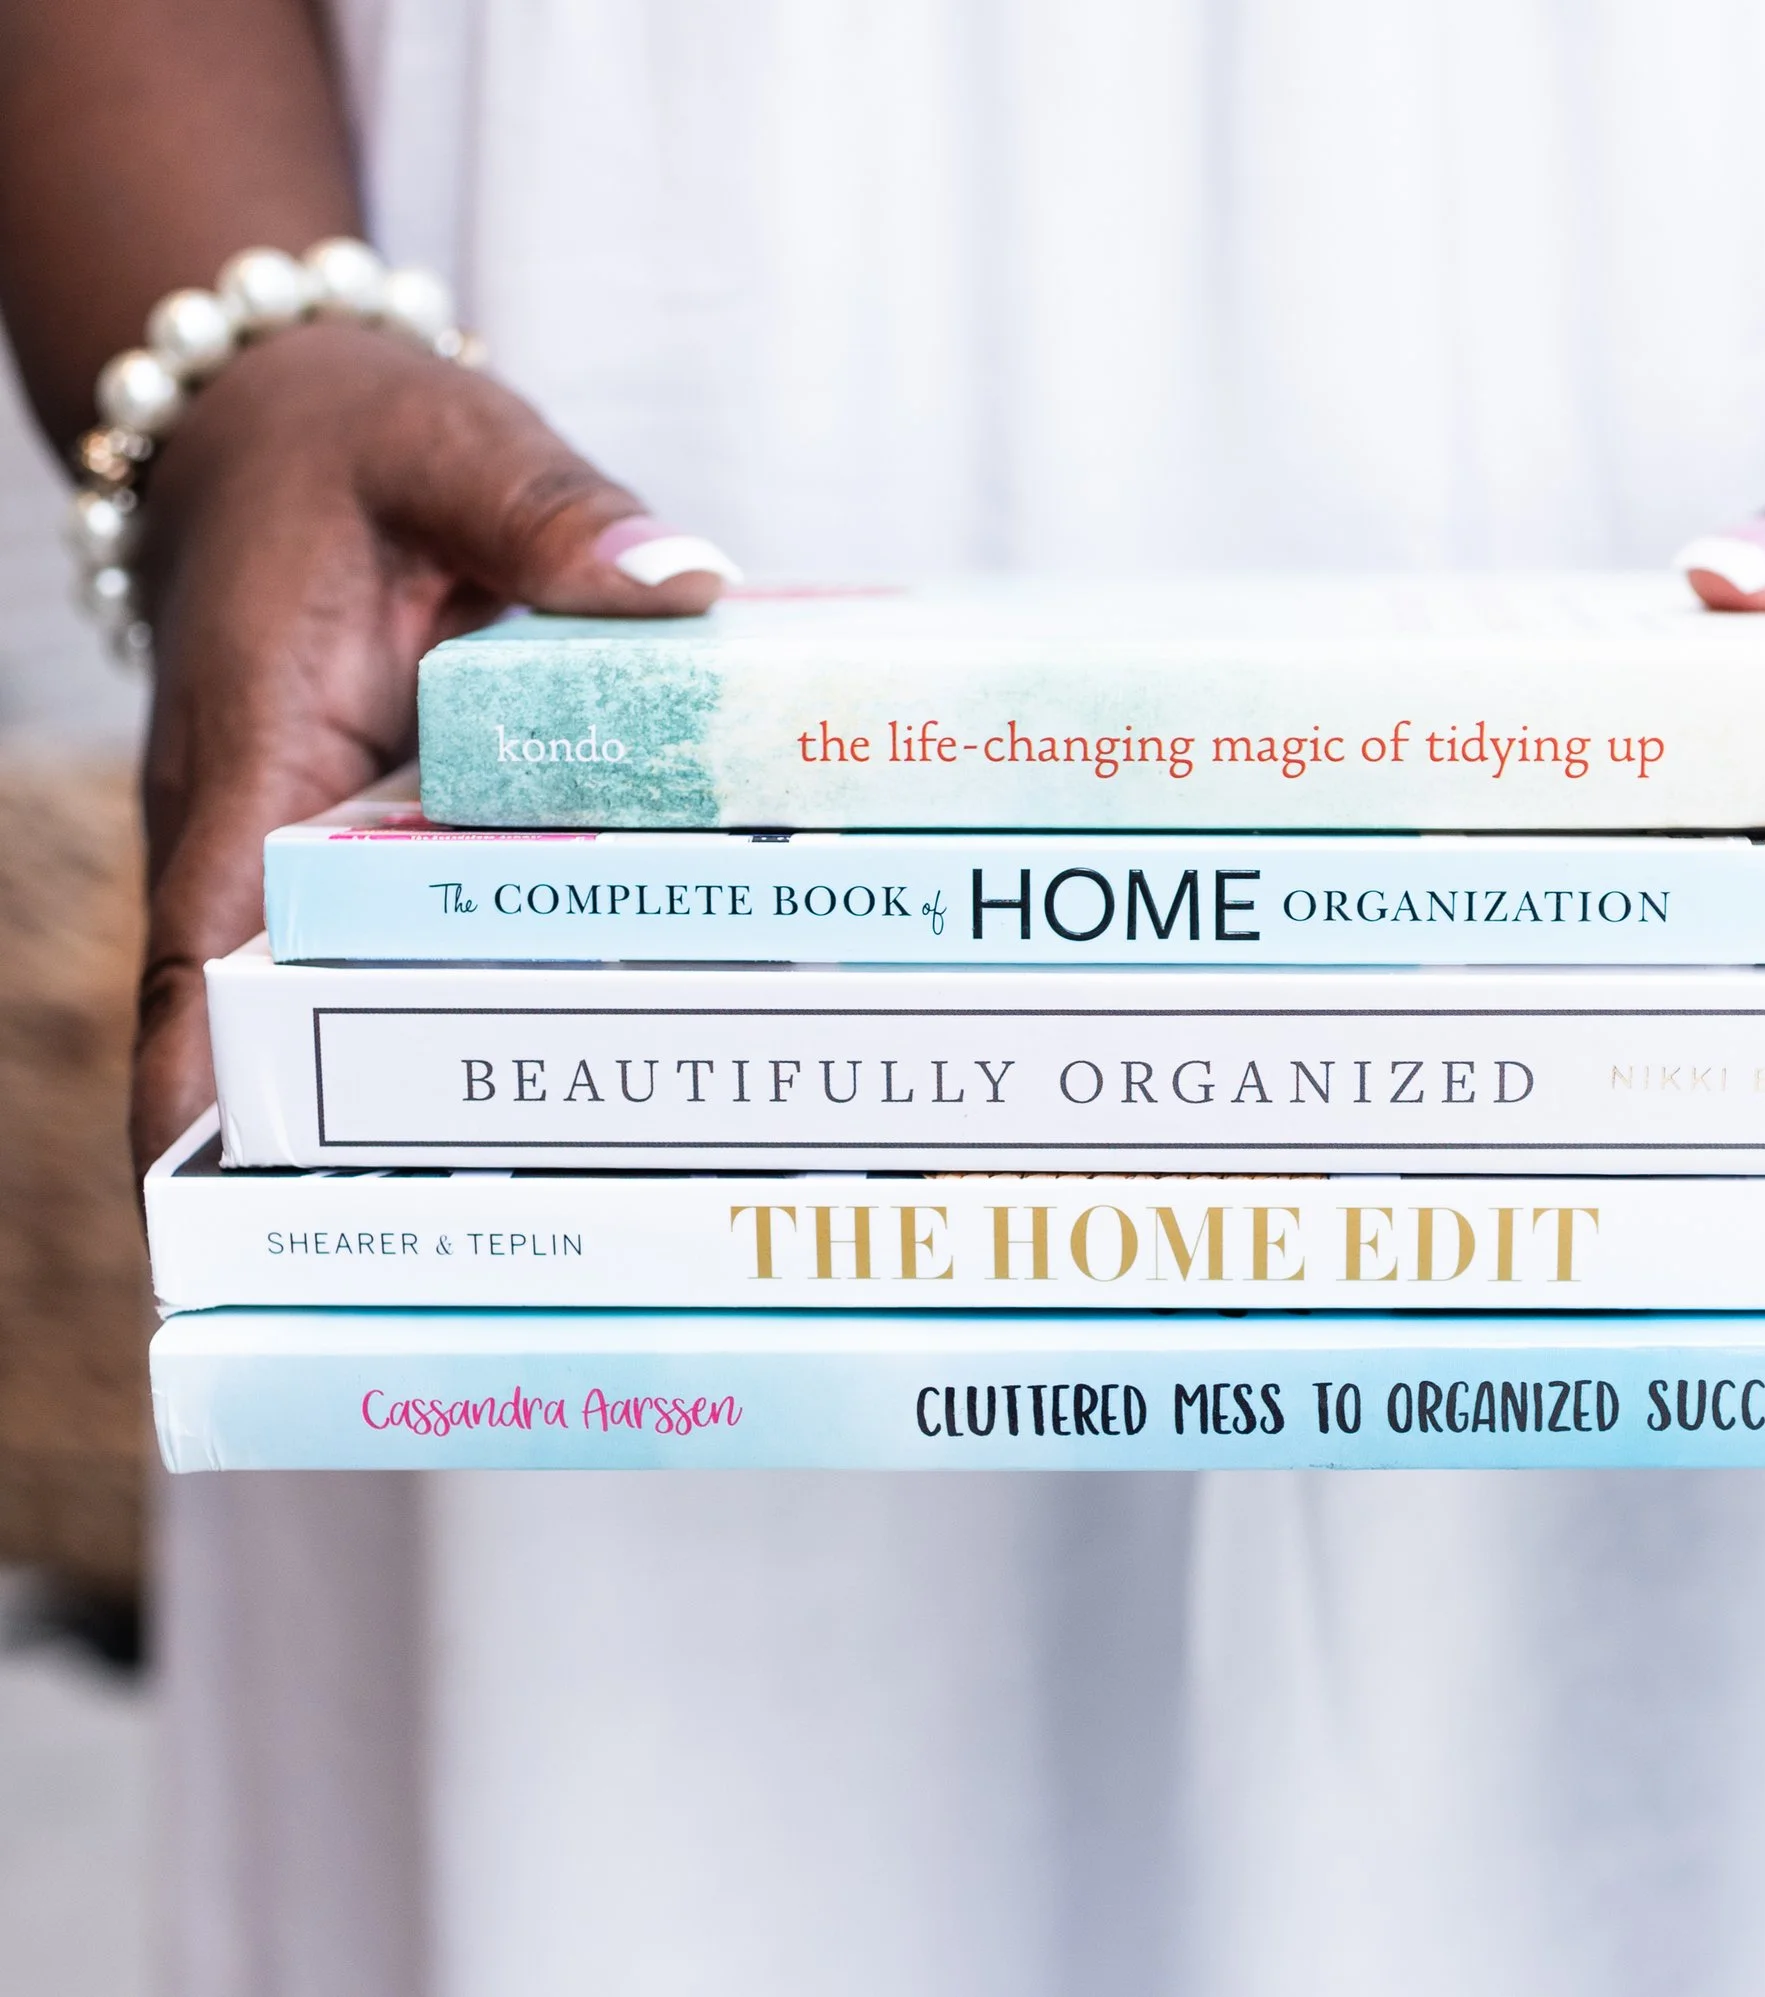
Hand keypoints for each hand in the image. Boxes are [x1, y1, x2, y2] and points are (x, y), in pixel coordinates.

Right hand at [129, 320, 734, 1168]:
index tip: (215, 1213)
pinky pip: (414, 933)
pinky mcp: (370, 836)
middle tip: (475, 1248)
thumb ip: (554, 516)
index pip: (202, 949)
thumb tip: (677, 585)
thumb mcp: (451, 448)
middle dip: (356, 1137)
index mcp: (253, 755)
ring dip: (441, 1082)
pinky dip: (493, 989)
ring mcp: (314, 844)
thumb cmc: (342, 440)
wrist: (282, 418)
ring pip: (358, 990)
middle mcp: (265, 828)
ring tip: (574, 1197)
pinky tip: (616, 1047)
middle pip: (286, 1015)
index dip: (203, 1084)